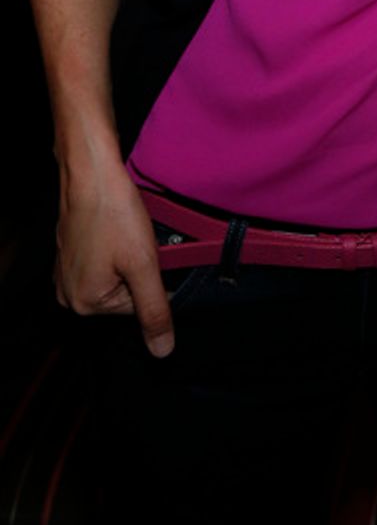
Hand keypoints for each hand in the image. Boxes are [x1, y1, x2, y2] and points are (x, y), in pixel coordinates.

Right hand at [56, 154, 174, 356]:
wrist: (91, 173)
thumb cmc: (113, 214)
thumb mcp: (144, 265)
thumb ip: (155, 310)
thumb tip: (162, 351)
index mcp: (85, 304)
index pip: (138, 308)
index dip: (152, 278)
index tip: (148, 254)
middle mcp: (68, 295)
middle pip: (125, 294)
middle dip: (137, 269)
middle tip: (135, 241)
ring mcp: (65, 273)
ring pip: (115, 276)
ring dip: (127, 257)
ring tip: (124, 233)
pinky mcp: (68, 253)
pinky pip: (102, 262)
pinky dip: (114, 248)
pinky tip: (114, 229)